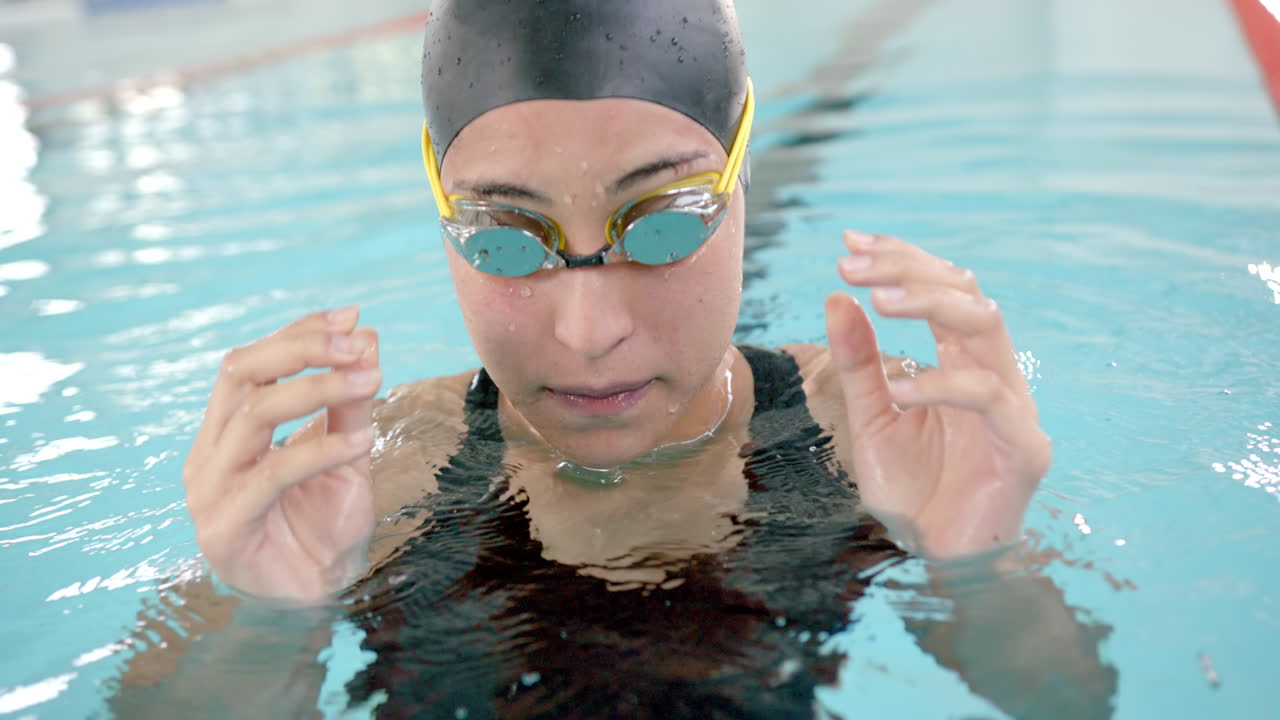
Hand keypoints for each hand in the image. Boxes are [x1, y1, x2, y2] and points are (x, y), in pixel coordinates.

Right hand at [184, 306, 381, 602]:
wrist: (318, 597)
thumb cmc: (324, 526)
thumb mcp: (348, 452)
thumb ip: (350, 401)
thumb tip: (367, 335)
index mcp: (227, 431)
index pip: (252, 363)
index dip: (299, 333)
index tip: (352, 315)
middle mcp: (209, 454)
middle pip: (240, 375)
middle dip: (301, 350)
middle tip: (357, 345)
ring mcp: (210, 490)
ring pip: (252, 416)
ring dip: (317, 391)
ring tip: (370, 381)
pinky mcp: (224, 527)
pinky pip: (270, 475)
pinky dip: (319, 452)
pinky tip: (362, 444)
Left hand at [825, 231, 1050, 557]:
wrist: (939, 556)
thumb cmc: (913, 488)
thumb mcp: (871, 419)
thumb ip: (858, 364)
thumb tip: (836, 297)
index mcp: (961, 360)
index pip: (942, 289)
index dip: (901, 259)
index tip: (849, 242)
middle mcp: (993, 371)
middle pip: (966, 293)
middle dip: (908, 270)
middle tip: (852, 264)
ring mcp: (1014, 406)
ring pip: (987, 326)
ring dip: (929, 304)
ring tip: (874, 301)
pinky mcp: (1024, 447)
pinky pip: (989, 398)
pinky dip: (941, 385)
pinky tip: (899, 388)